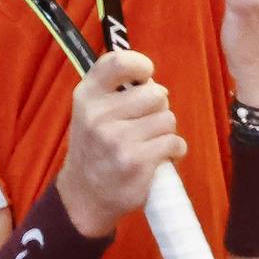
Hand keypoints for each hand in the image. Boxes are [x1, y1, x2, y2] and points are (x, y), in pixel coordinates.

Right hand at [55, 51, 186, 237]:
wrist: (84, 196)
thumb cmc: (95, 148)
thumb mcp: (90, 112)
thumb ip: (116, 91)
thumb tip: (154, 82)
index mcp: (86, 96)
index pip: (117, 62)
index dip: (140, 65)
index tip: (146, 76)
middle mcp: (98, 116)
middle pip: (155, 93)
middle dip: (159, 108)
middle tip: (147, 123)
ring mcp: (117, 140)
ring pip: (167, 119)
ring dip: (166, 131)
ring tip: (150, 143)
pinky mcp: (136, 162)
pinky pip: (174, 142)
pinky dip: (175, 149)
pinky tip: (160, 157)